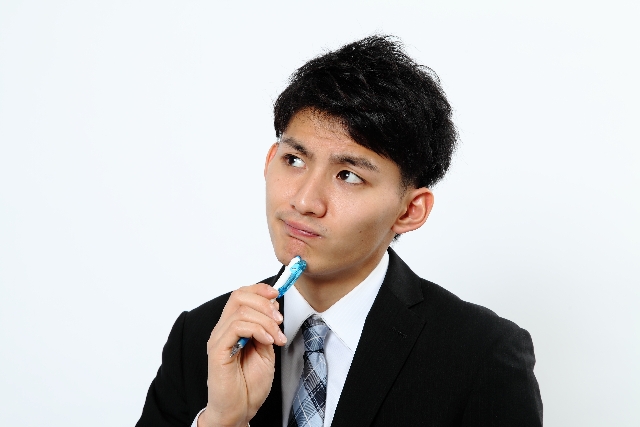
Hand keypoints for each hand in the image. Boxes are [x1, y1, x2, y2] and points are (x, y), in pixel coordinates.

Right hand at [198, 284, 287, 426]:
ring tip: (276, 337)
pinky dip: (257, 329)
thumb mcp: (266, 351)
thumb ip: (266, 329)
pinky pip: (236, 327)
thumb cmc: (249, 384)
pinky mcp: (218, 350)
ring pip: (241, 311)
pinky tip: (267, 341)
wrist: (239, 409)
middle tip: (279, 320)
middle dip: (265, 303)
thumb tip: (273, 308)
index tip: (277, 294)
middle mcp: (223, 329)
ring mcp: (219, 339)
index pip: (241, 295)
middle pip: (239, 297)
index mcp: (233, 327)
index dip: (259, 289)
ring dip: (265, 320)